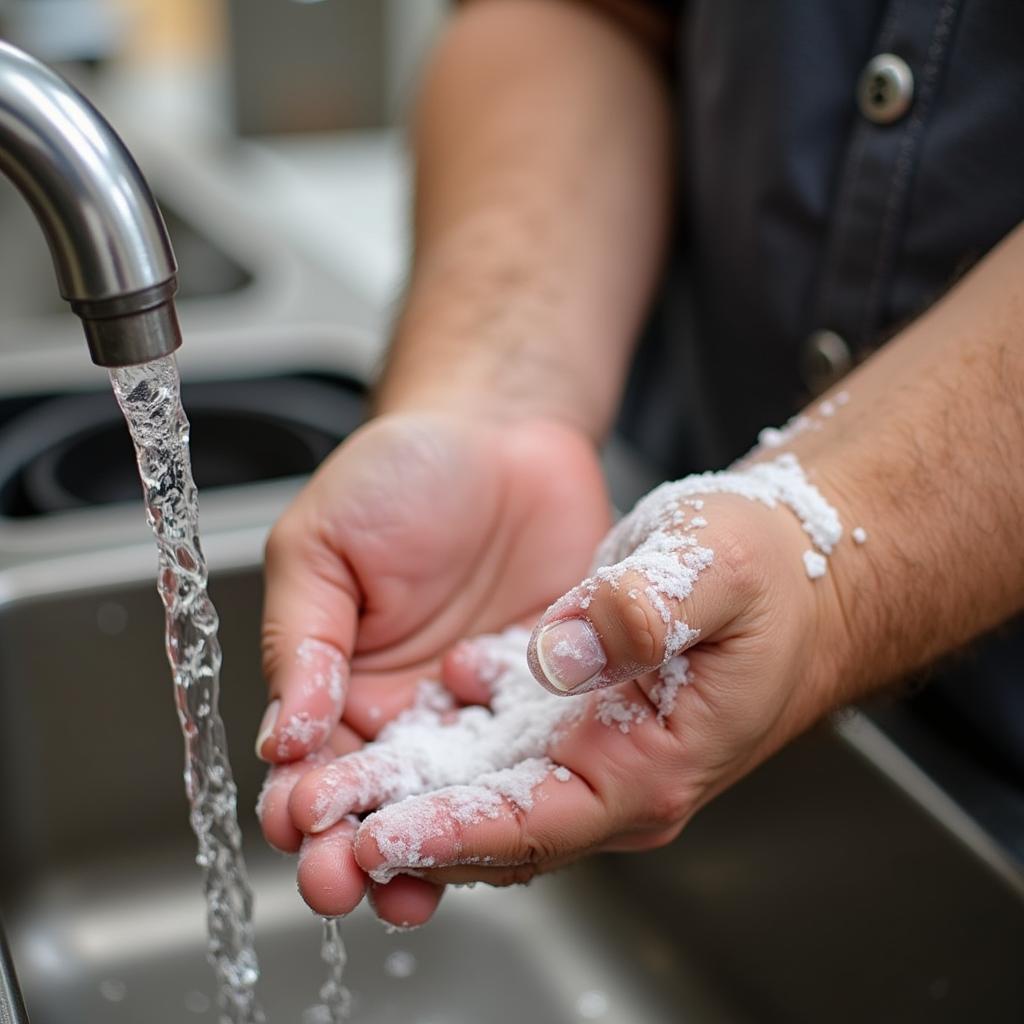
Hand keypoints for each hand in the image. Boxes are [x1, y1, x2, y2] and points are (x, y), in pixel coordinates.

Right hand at [255, 411, 610, 920]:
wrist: (505, 436)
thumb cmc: (402, 475)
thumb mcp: (325, 544)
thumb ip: (303, 638)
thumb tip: (285, 736)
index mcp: (342, 681)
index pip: (312, 762)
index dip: (300, 800)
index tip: (300, 829)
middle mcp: (411, 712)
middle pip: (380, 800)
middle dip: (356, 846)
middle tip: (344, 883)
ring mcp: (482, 713)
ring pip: (456, 800)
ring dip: (435, 847)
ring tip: (415, 888)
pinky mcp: (547, 699)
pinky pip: (535, 759)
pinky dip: (521, 798)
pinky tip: (509, 829)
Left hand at [287, 459, 853, 919]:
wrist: (787, 561)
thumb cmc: (766, 568)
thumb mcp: (716, 567)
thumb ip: (643, 609)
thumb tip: (564, 652)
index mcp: (654, 763)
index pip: (540, 822)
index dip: (456, 833)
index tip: (378, 834)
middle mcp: (615, 773)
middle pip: (496, 829)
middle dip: (407, 838)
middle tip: (315, 842)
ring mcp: (589, 747)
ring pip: (482, 792)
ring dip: (405, 798)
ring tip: (322, 797)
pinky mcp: (570, 713)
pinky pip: (492, 742)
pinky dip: (437, 744)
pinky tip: (390, 721)